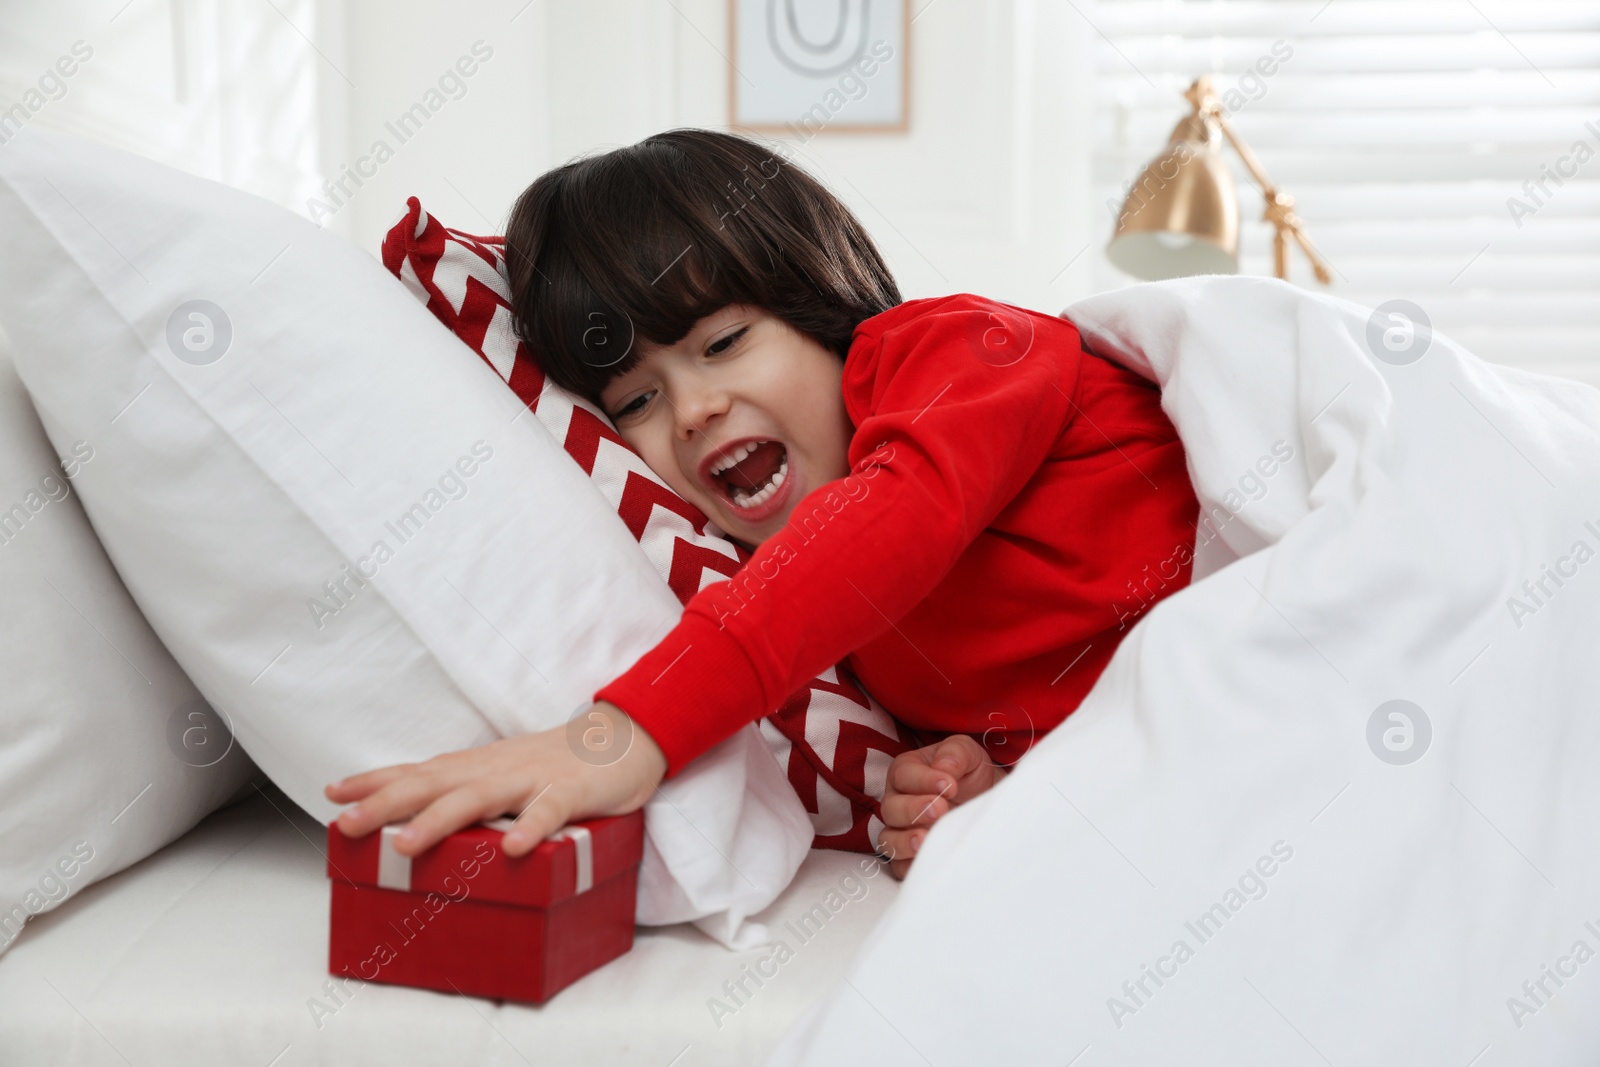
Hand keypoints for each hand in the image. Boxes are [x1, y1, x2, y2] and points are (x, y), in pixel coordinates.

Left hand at [324, 701, 664, 857]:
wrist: (627, 737)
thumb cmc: (559, 765)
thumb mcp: (509, 775)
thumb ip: (473, 794)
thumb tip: (423, 822)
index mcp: (480, 767)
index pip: (419, 771)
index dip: (377, 780)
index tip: (334, 792)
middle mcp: (497, 769)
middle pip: (434, 783)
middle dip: (387, 803)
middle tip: (347, 824)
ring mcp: (533, 778)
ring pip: (479, 797)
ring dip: (440, 819)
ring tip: (405, 845)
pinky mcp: (572, 792)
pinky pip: (549, 812)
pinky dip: (530, 828)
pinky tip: (512, 850)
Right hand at [878, 733, 1004, 879]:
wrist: (988, 799)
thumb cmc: (970, 773)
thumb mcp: (968, 753)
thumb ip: (955, 753)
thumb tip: (944, 768)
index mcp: (905, 772)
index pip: (902, 775)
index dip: (922, 780)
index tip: (948, 785)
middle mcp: (897, 802)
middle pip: (890, 809)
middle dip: (914, 810)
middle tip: (941, 810)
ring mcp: (900, 832)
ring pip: (888, 840)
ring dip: (905, 841)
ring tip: (926, 839)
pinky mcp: (909, 858)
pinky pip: (900, 867)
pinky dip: (911, 866)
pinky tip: (929, 860)